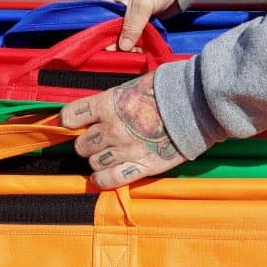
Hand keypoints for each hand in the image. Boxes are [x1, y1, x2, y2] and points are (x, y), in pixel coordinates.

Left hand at [60, 73, 184, 188]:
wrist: (196, 104)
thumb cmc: (166, 90)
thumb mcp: (131, 87)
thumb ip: (111, 102)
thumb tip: (95, 112)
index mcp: (107, 105)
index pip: (70, 116)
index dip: (69, 121)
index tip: (74, 123)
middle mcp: (112, 129)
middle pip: (81, 145)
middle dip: (86, 144)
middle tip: (98, 141)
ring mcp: (126, 150)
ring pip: (94, 163)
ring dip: (98, 160)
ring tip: (109, 155)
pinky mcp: (142, 166)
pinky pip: (111, 179)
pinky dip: (103, 179)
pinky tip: (103, 176)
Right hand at [103, 0, 176, 50]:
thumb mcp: (141, 5)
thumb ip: (132, 26)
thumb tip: (123, 46)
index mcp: (112, 1)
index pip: (103, 23)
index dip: (106, 37)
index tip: (113, 51)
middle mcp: (120, 11)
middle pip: (115, 33)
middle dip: (121, 45)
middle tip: (129, 54)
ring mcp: (133, 18)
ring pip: (128, 37)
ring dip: (133, 47)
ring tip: (138, 53)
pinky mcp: (144, 24)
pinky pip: (139, 37)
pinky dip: (141, 44)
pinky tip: (143, 51)